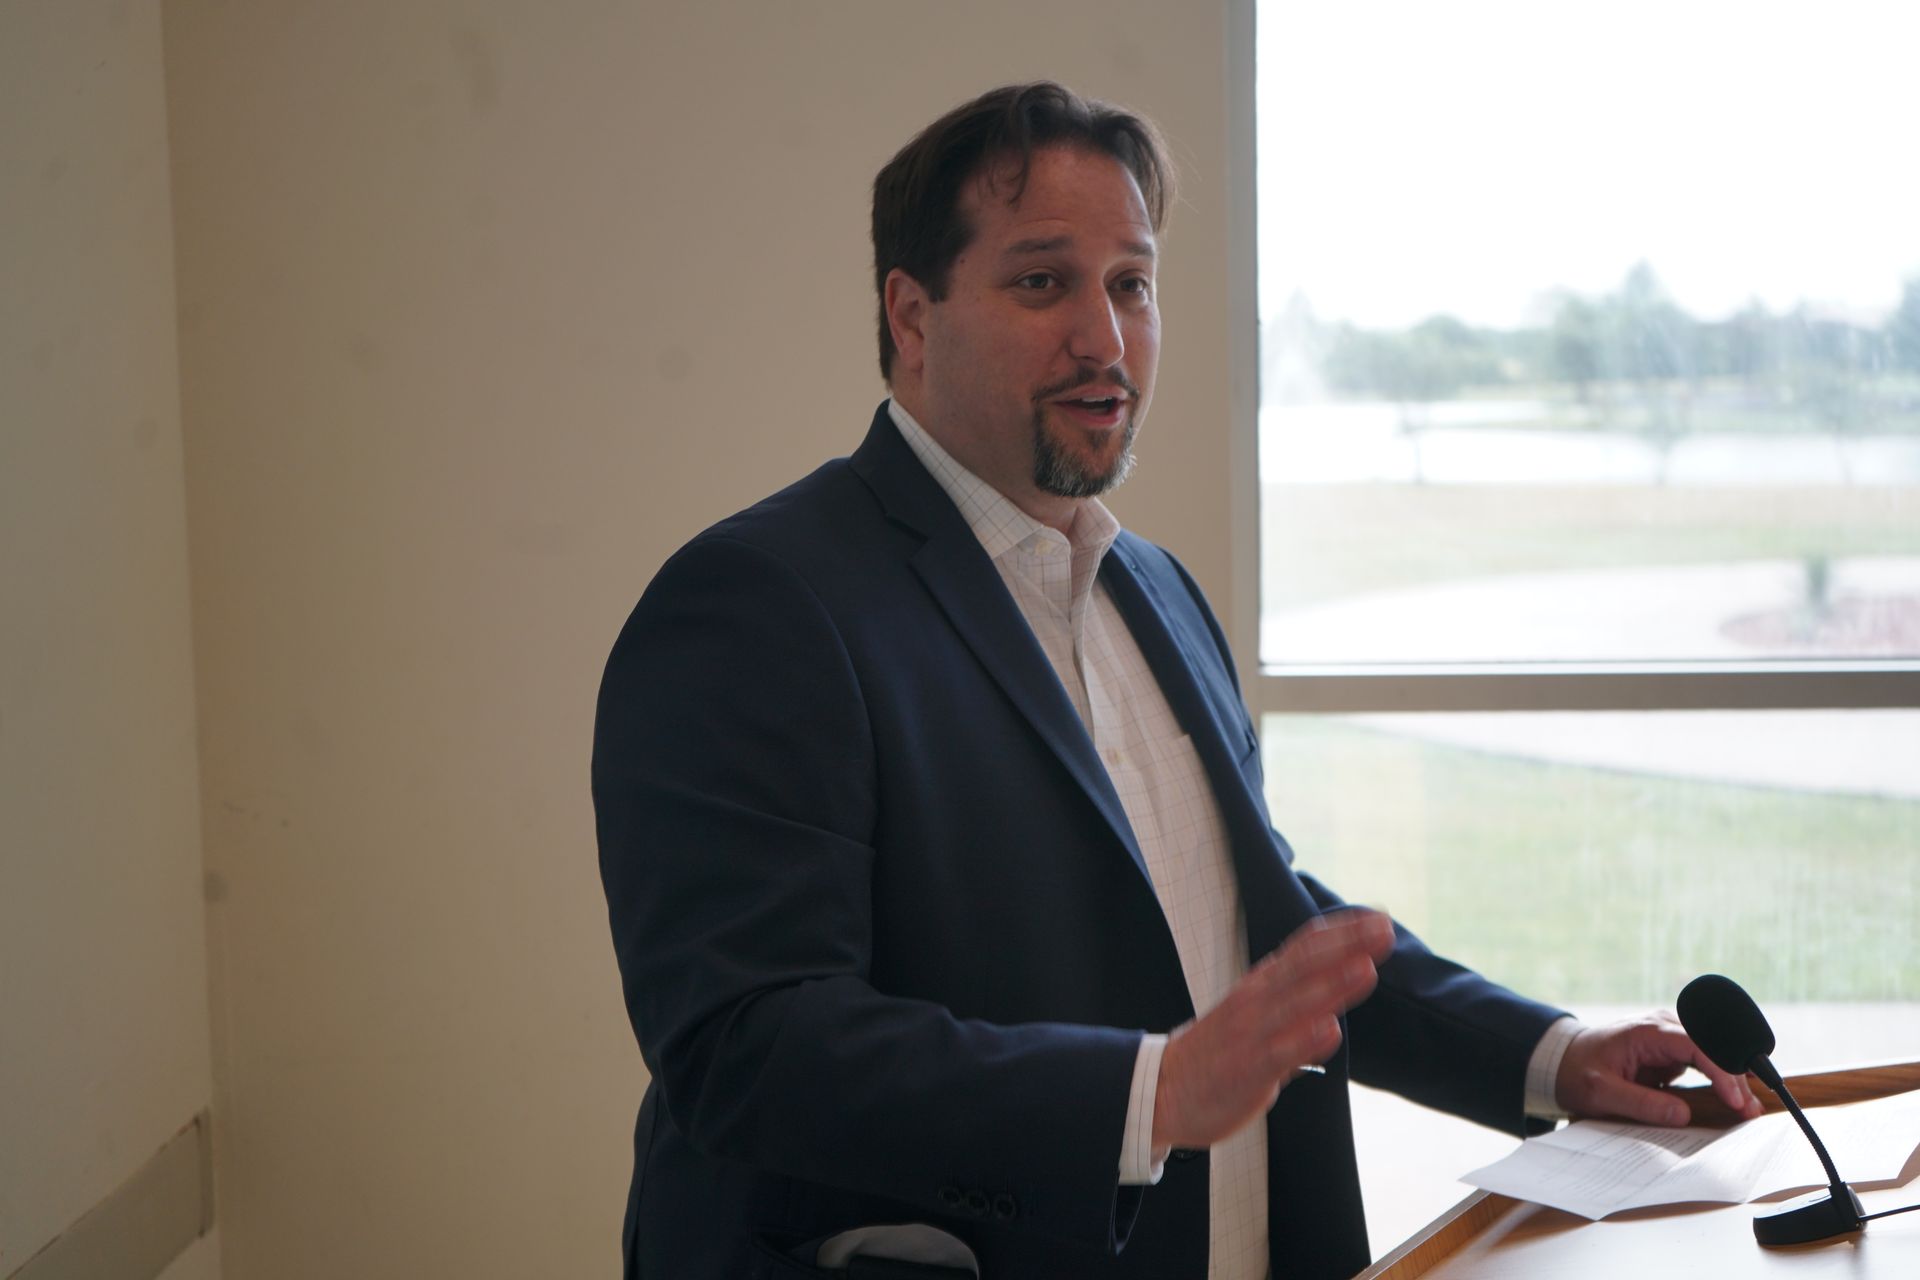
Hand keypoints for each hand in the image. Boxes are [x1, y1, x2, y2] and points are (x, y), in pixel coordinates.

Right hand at [1151, 908, 1395, 1151]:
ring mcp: (1251, 1033)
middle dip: (1346, 946)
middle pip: (1304, 965)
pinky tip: (1330, 1029)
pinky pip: (1278, 1053)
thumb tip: (1346, 984)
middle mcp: (1257, 1000)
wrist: (1162, 1089)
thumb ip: (1301, 1000)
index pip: (1305, 947)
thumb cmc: (1220, 1051)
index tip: (1379, 919)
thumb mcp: (1260, 1014)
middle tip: (1384, 931)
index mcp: (1262, 984)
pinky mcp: (1247, 1069)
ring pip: (1294, 1004)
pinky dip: (1304, 1040)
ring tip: (1366, 968)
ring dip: (1331, 986)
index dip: (1342, 932)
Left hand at [1556, 1011, 1764, 1126]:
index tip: (1736, 1101)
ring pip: (1713, 1053)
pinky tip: (1734, 1098)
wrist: (1562, 1060)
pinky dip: (1721, 1078)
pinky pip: (1704, 1061)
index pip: (1697, 1046)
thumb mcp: (1601, 1093)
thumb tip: (1683, 1116)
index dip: (1721, 1072)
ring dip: (1732, 1078)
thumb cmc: (1578, 1073)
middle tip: (1749, 1111)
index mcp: (1647, 1032)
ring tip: (1747, 1109)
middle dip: (1735, 1077)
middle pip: (1712, 1047)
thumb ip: (1640, 1104)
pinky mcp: (1672, 1051)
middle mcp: (1664, 1028)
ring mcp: (1670, 1038)